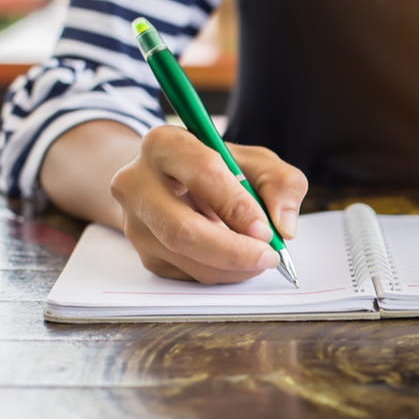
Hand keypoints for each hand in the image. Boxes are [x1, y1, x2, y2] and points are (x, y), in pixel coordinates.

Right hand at [109, 125, 307, 282]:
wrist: (174, 182)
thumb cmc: (219, 169)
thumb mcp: (257, 163)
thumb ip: (282, 184)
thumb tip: (284, 226)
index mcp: (165, 144)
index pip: (201, 173)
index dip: (237, 205)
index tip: (265, 229)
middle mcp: (137, 182)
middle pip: (181, 229)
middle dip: (233, 251)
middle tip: (268, 257)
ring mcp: (134, 222)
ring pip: (186, 258)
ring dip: (233, 267)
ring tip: (260, 255)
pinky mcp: (143, 253)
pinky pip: (187, 274)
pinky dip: (222, 273)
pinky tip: (236, 258)